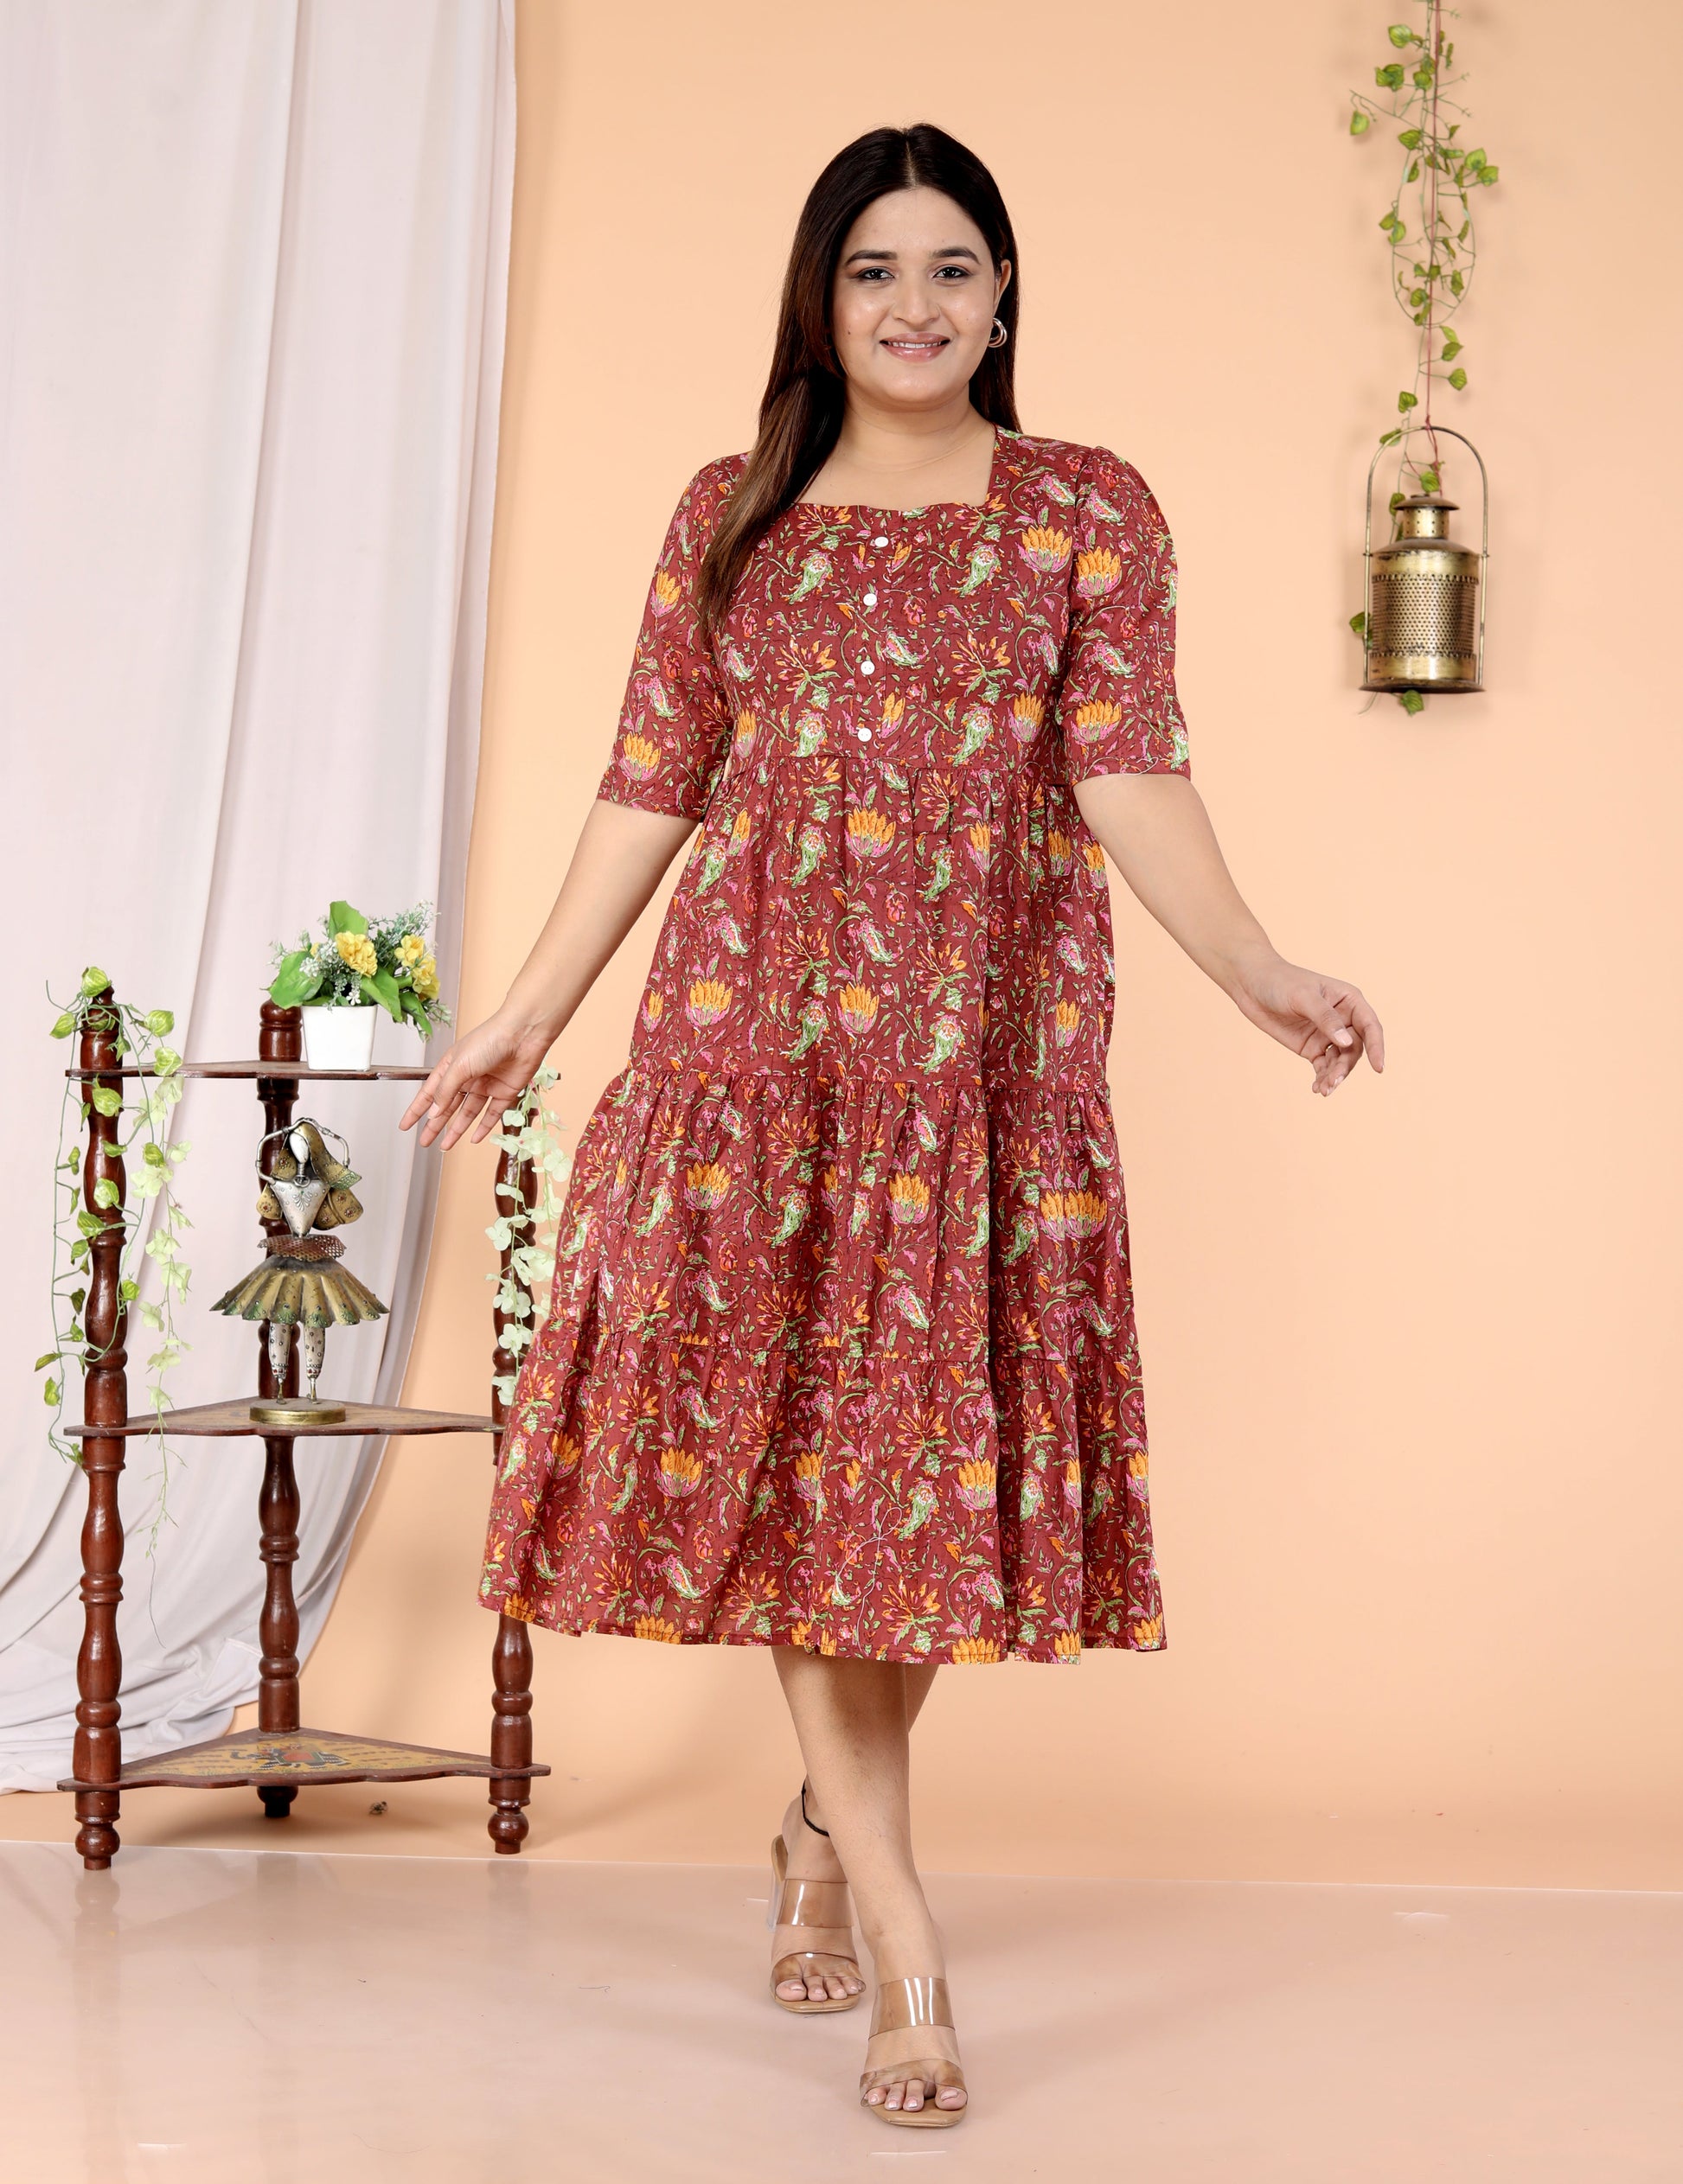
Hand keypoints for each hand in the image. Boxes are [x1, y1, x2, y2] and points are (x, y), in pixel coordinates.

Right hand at [397, 1010, 552, 1148]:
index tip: (405, 1125)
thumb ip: (446, 1091)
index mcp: (452, 1066)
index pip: (429, 1093)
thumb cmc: (490, 1040)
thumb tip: (434, 1112)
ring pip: (468, 1113)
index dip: (416, 1110)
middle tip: (424, 1142)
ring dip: (456, 1129)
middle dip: (435, 1125)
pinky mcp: (505, 1092)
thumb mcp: (459, 1066)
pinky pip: (492, 1114)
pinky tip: (474, 1138)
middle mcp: (468, 1077)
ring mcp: (487, 1085)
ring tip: (444, 1146)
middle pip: (447, 1107)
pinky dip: (484, 1127)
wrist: (524, 1034)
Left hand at [1226, 951, 1385, 1095]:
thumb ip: (1325, 1018)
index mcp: (1349, 1000)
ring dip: (1335, 1076)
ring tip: (1323, 1090)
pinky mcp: (1312, 1047)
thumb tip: (1346, 1042)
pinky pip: (1323, 1066)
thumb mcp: (1303, 997)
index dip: (1376, 1047)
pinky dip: (1323, 1078)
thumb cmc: (1281, 982)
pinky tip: (1317, 1089)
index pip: (1369, 1026)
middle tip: (1333, 1081)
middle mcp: (1343, 1019)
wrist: (1251, 984)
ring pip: (1340, 1061)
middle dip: (1346, 1067)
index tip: (1378, 1067)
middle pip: (1355, 1049)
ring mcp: (1327, 1034)